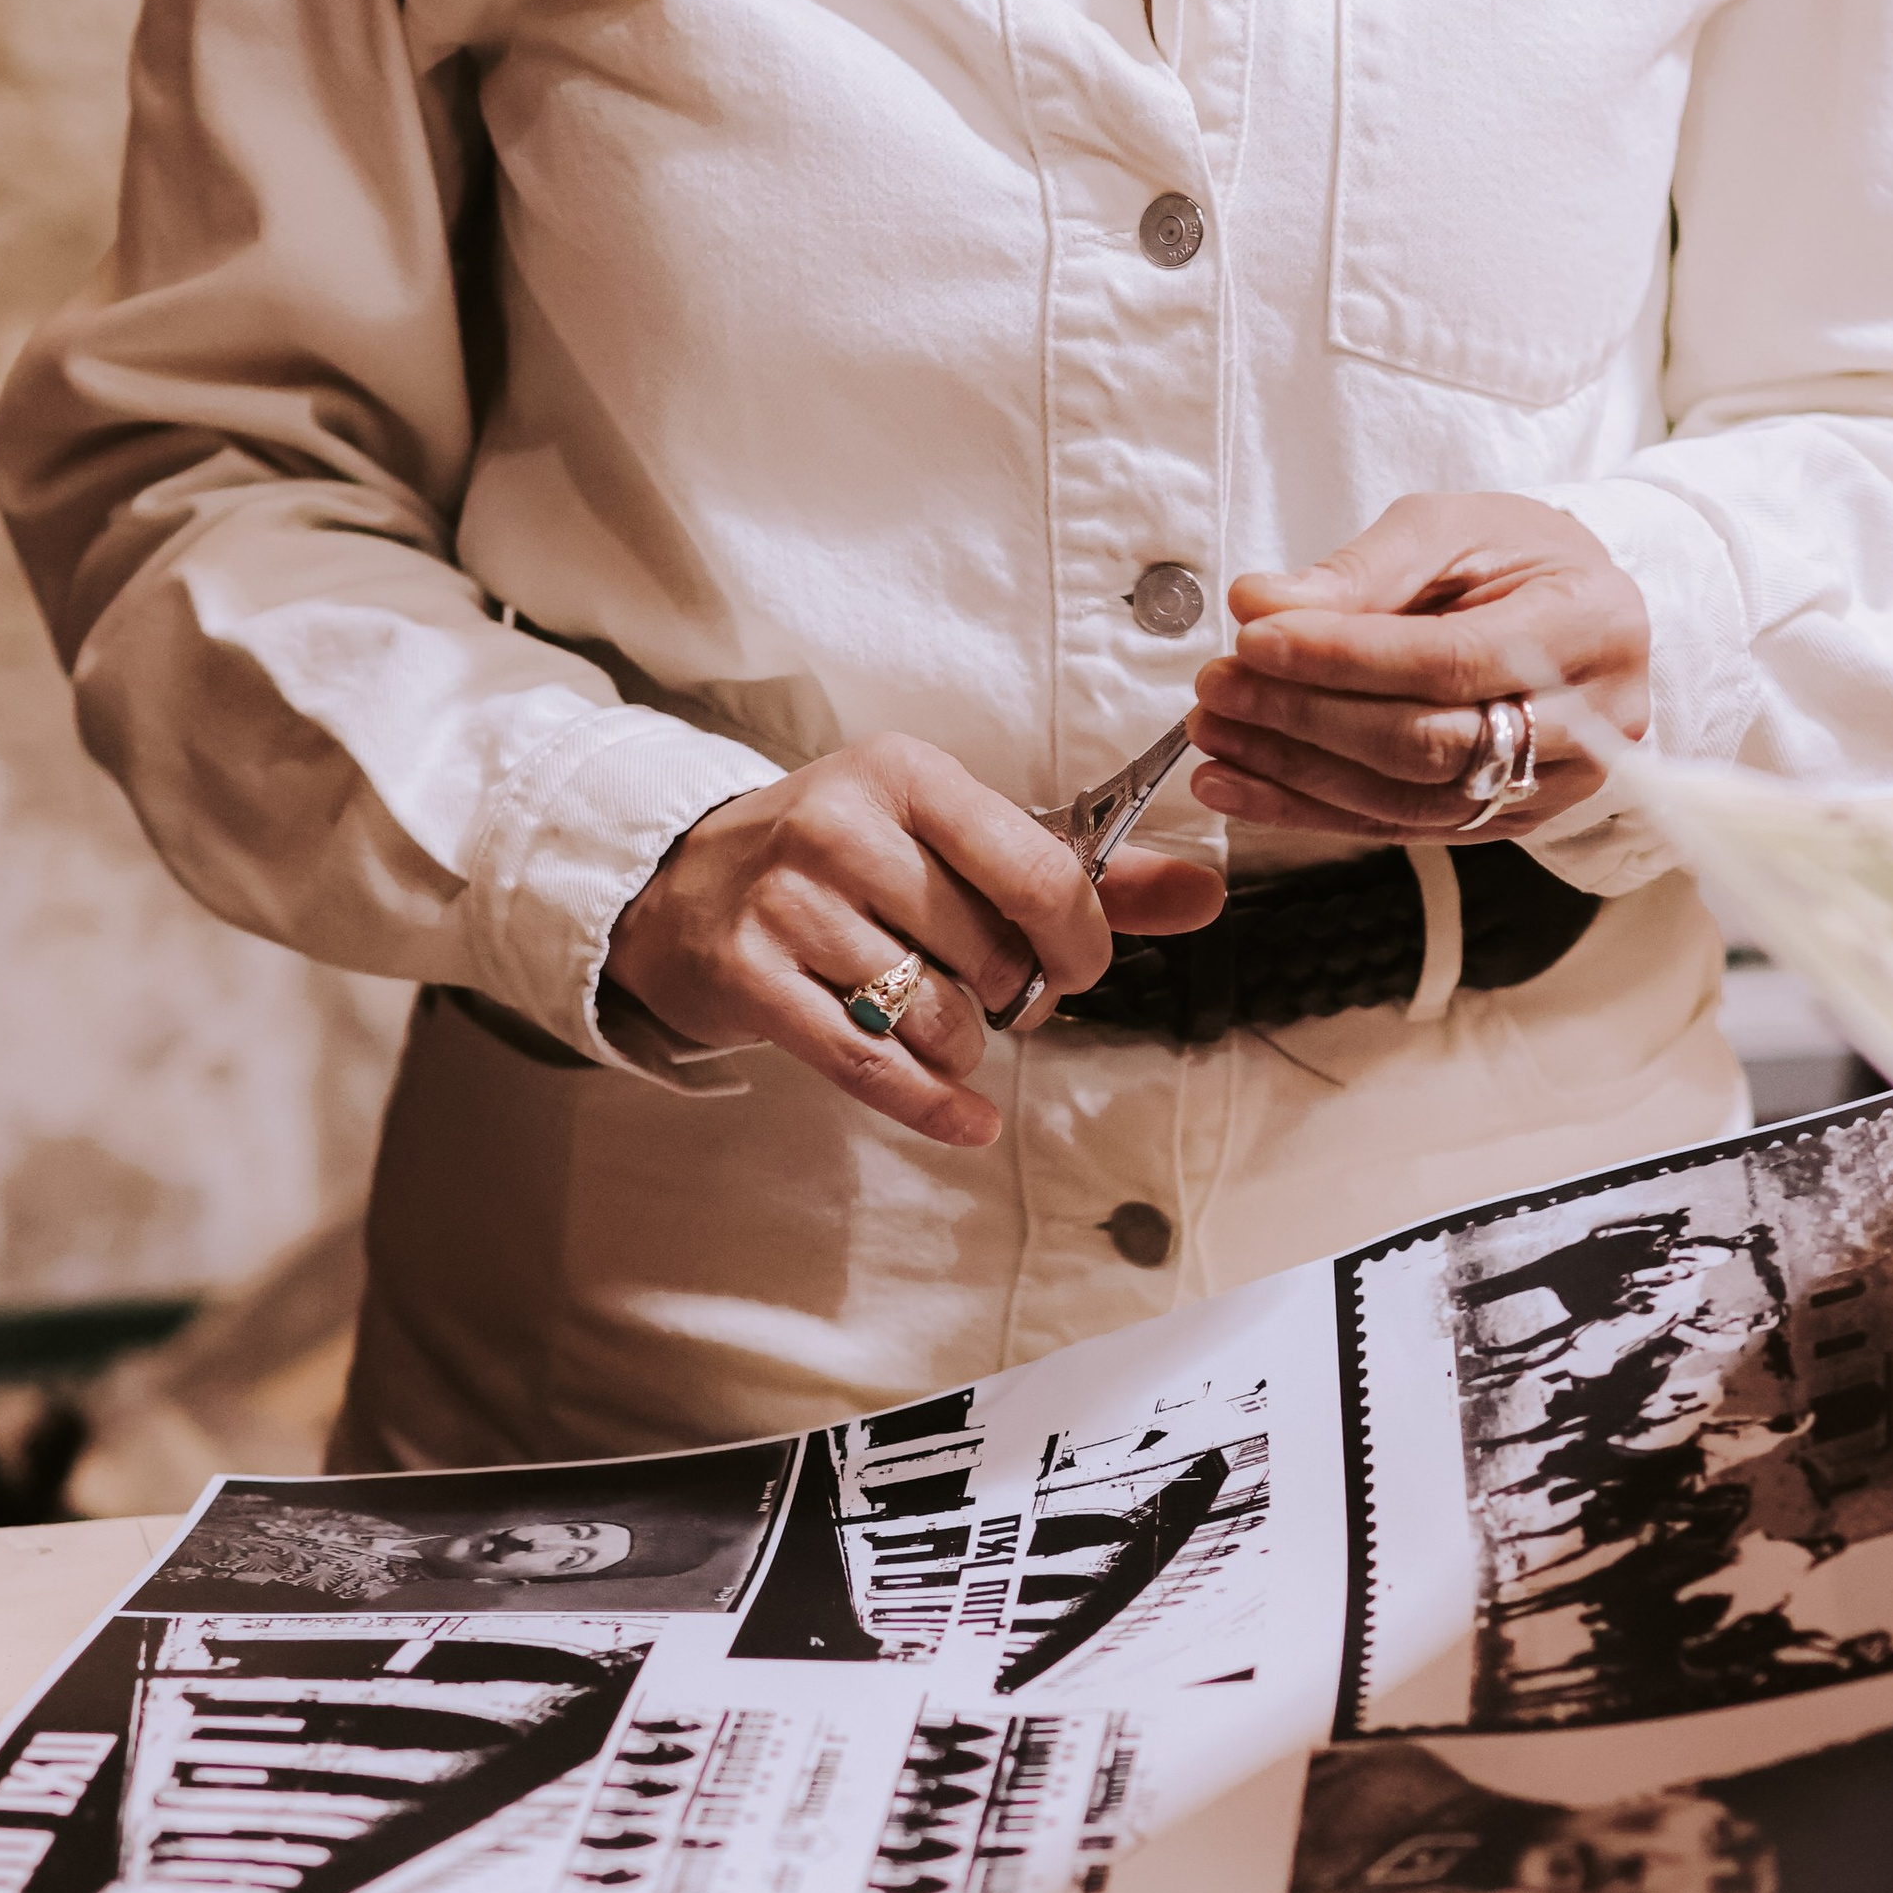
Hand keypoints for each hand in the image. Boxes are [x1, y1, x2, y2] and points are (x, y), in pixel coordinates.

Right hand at [606, 735, 1223, 1149]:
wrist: (682, 887)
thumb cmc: (843, 862)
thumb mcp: (954, 839)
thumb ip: (1084, 870)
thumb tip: (1210, 891)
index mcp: (907, 774)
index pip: (1040, 871)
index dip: (1082, 942)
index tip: (1077, 967)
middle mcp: (840, 826)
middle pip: (992, 955)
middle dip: (1016, 999)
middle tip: (992, 996)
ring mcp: (786, 903)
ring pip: (936, 1017)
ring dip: (962, 1045)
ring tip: (940, 1021)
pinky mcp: (748, 978)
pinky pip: (872, 1067)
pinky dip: (935, 1106)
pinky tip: (966, 1119)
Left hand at [1189, 493, 1649, 840]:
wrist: (1576, 612)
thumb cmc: (1516, 558)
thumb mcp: (1451, 528)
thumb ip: (1361, 570)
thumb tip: (1261, 604)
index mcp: (1589, 627)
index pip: (1450, 659)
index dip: (1344, 658)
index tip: (1254, 639)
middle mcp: (1589, 723)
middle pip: (1429, 744)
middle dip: (1309, 719)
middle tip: (1219, 689)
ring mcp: (1554, 789)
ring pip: (1410, 803)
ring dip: (1297, 775)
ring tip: (1216, 739)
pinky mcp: (1510, 824)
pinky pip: (1400, 830)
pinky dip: (1311, 811)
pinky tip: (1243, 787)